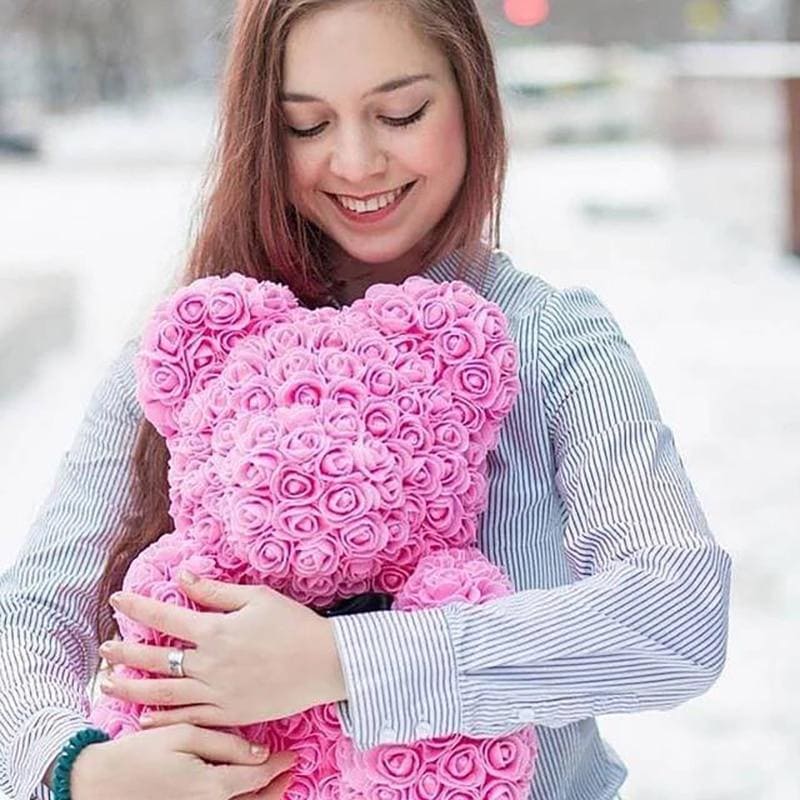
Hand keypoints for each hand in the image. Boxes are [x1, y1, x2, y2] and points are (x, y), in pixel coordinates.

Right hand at [69, 723, 295, 799]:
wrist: (97, 784)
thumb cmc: (140, 754)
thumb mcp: (184, 736)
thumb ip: (225, 744)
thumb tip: (259, 752)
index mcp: (212, 787)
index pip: (259, 777)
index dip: (279, 765)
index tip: (292, 755)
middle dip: (276, 788)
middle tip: (288, 771)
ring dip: (261, 799)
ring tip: (275, 782)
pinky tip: (243, 791)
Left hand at [100, 572, 347, 728]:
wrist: (325, 664)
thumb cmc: (294, 625)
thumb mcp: (257, 597)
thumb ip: (216, 591)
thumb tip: (184, 577)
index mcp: (216, 631)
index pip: (165, 617)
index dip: (138, 607)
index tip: (117, 600)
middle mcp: (210, 664)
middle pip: (155, 659)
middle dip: (125, 653)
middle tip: (104, 649)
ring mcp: (218, 692)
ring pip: (164, 693)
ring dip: (133, 688)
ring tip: (109, 683)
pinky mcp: (230, 712)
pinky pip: (188, 718)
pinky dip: (164, 718)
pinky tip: (146, 716)